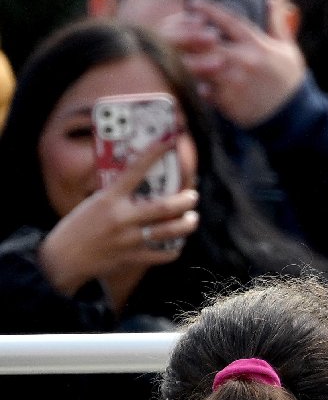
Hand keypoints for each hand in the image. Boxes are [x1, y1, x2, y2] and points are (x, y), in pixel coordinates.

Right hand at [38, 140, 200, 296]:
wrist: (62, 259)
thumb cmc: (79, 227)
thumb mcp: (96, 202)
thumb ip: (119, 194)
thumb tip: (145, 181)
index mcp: (110, 198)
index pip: (136, 170)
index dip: (155, 153)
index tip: (170, 141)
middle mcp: (121, 217)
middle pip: (164, 206)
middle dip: (186, 200)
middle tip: (193, 196)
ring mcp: (128, 239)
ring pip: (169, 231)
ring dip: (187, 224)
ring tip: (192, 218)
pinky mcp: (131, 258)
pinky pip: (162, 254)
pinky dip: (174, 249)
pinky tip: (177, 243)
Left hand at [163, 0, 305, 126]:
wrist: (292, 116)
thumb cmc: (289, 81)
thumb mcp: (287, 49)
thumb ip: (276, 24)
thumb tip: (272, 0)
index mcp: (258, 46)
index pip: (229, 21)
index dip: (209, 9)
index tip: (194, 3)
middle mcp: (244, 61)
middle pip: (205, 43)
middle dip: (190, 36)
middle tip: (179, 32)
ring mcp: (233, 81)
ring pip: (200, 66)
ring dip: (191, 62)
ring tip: (187, 59)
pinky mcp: (227, 100)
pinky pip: (204, 89)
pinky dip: (200, 85)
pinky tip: (199, 83)